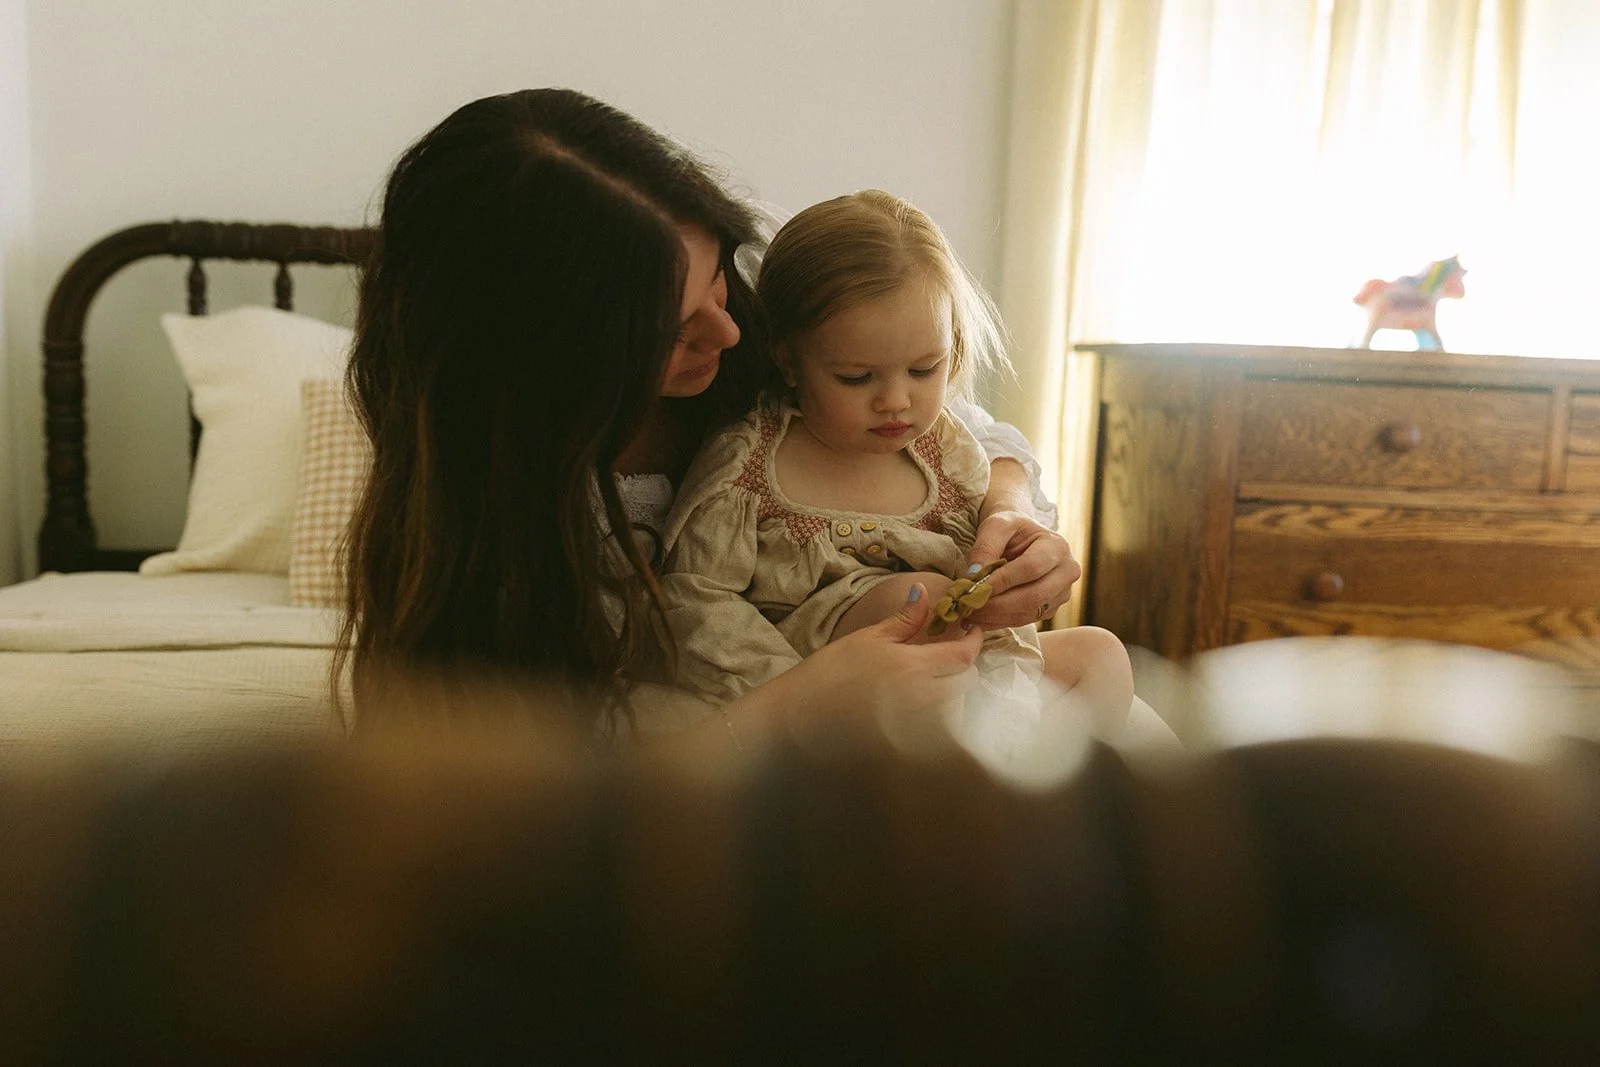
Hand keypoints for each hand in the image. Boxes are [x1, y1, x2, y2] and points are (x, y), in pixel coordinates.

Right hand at [800, 582, 982, 717]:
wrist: (802, 716)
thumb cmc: (830, 672)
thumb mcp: (867, 638)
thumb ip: (903, 619)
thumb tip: (925, 592)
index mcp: (914, 667)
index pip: (964, 656)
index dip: (973, 641)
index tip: (969, 630)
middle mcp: (924, 699)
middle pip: (967, 682)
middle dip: (963, 665)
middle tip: (944, 653)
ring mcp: (920, 725)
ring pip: (955, 705)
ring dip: (950, 689)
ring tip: (925, 678)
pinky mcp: (911, 744)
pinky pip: (939, 727)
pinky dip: (936, 713)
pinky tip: (912, 704)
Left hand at [962, 511, 1081, 627]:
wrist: (1023, 538)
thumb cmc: (1010, 528)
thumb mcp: (996, 526)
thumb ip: (984, 548)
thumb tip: (974, 576)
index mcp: (1057, 546)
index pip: (1030, 568)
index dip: (1002, 581)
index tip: (973, 589)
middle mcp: (1067, 572)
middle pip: (1033, 596)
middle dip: (997, 605)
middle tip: (967, 606)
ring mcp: (1062, 593)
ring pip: (1029, 613)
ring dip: (995, 617)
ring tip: (968, 614)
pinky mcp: (1051, 609)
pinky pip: (1024, 620)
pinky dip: (999, 622)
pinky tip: (978, 619)